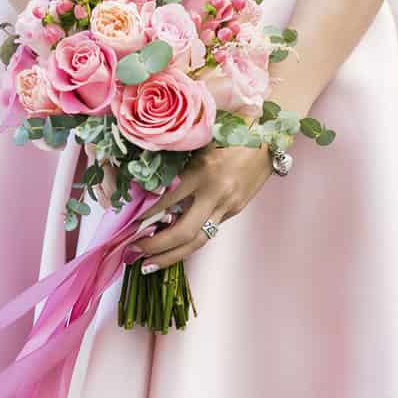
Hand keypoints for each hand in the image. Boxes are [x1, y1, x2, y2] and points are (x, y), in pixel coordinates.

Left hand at [131, 144, 272, 272]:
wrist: (270, 140)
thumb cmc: (232, 132)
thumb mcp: (200, 142)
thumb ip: (177, 162)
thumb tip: (147, 184)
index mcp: (204, 171)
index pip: (168, 200)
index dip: (146, 215)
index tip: (127, 224)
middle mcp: (216, 193)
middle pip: (184, 232)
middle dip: (157, 247)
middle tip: (133, 252)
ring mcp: (228, 206)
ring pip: (198, 241)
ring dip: (171, 257)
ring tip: (149, 265)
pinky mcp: (234, 211)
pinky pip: (208, 232)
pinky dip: (187, 243)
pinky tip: (171, 249)